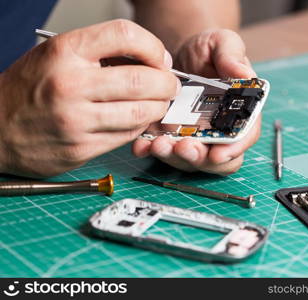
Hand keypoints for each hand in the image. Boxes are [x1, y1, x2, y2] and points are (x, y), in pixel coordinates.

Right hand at [0, 19, 179, 177]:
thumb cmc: (30, 89)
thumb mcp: (57, 55)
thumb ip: (100, 53)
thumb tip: (150, 60)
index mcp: (65, 52)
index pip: (125, 35)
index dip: (153, 46)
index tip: (160, 58)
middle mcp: (70, 84)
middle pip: (142, 79)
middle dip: (166, 83)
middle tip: (170, 85)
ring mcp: (76, 120)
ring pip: (140, 112)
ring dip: (158, 107)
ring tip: (158, 103)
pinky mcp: (82, 147)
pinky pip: (127, 135)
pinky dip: (141, 126)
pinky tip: (138, 120)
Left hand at [133, 29, 259, 174]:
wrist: (178, 55)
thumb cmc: (206, 52)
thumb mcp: (221, 43)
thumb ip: (232, 55)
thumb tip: (244, 73)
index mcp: (239, 111)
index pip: (243, 137)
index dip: (233, 149)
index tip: (218, 153)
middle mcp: (219, 130)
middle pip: (216, 159)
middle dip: (200, 157)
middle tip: (183, 147)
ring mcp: (194, 137)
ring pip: (189, 160)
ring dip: (174, 157)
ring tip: (159, 144)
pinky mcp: (170, 137)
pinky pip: (163, 152)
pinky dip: (151, 152)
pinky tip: (142, 145)